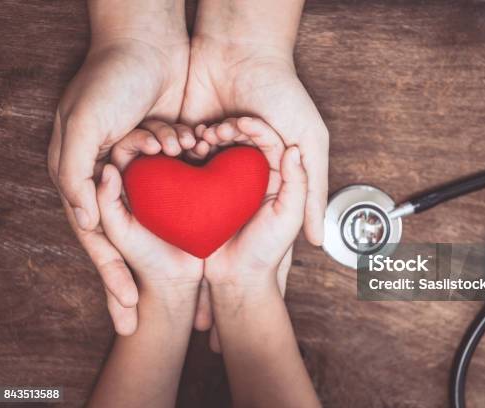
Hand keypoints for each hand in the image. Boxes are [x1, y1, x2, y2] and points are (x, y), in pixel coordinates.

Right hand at [47, 5, 188, 334]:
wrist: (146, 42)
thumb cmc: (109, 79)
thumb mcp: (84, 123)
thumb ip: (75, 170)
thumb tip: (84, 215)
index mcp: (84, 174)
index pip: (98, 241)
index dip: (111, 278)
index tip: (124, 312)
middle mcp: (109, 177)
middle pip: (123, 243)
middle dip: (131, 281)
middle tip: (141, 318)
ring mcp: (137, 170)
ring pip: (151, 218)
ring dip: (167, 238)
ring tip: (185, 275)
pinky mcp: (163, 156)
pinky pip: (175, 189)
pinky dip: (185, 204)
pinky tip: (198, 230)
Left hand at [181, 35, 327, 245]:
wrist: (239, 50)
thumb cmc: (282, 92)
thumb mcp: (310, 140)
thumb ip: (313, 188)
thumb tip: (319, 242)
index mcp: (275, 164)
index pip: (265, 196)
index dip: (257, 192)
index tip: (253, 183)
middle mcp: (247, 158)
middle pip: (234, 186)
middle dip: (229, 173)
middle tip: (229, 146)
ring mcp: (220, 145)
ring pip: (209, 173)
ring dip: (210, 158)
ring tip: (214, 134)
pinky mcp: (196, 133)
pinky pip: (188, 153)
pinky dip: (192, 145)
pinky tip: (198, 132)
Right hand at [193, 117, 306, 350]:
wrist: (235, 279)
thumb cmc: (266, 251)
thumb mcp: (288, 217)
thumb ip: (298, 184)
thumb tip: (294, 149)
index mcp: (277, 177)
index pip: (271, 142)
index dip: (257, 128)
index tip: (241, 120)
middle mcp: (253, 175)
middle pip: (245, 140)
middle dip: (232, 129)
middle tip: (218, 128)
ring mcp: (229, 182)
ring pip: (221, 148)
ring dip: (211, 138)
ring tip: (201, 138)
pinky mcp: (207, 190)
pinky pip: (202, 164)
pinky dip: (195, 153)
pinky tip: (187, 149)